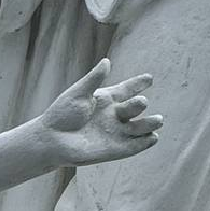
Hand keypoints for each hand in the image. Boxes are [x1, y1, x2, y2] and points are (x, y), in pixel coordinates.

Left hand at [35, 59, 161, 166]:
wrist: (51, 140)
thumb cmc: (62, 114)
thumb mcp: (78, 93)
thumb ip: (94, 79)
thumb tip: (107, 61)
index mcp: (106, 99)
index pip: (126, 89)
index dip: (138, 84)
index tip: (149, 78)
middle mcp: (114, 115)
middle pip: (135, 107)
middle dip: (140, 105)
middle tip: (141, 103)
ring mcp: (116, 132)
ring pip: (140, 127)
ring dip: (150, 124)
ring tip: (158, 120)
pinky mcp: (115, 149)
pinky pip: (135, 146)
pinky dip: (145, 142)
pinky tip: (153, 138)